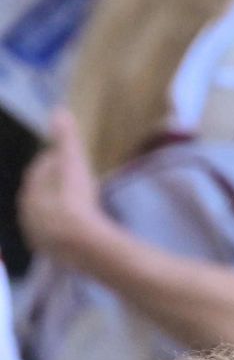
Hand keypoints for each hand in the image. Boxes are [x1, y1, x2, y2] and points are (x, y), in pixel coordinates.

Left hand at [17, 107, 107, 265]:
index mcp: (30, 188)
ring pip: (44, 215)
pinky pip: (52, 235)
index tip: (68, 161)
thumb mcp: (72, 163)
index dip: (52, 163)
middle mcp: (27, 210)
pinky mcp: (47, 250)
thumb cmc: (75, 198)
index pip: (39, 170)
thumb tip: (59, 110)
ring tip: (75, 206)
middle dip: (52, 187)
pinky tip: (73, 229)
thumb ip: (66, 139)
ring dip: (56, 209)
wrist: (80, 241)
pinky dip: (60, 229)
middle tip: (73, 183)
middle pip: (40, 193)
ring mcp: (36, 231)